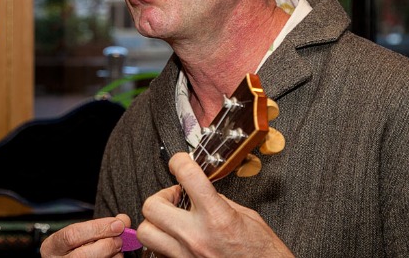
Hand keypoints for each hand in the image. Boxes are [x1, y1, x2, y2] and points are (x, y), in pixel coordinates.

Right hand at [40, 214, 130, 257]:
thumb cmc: (75, 247)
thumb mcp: (81, 234)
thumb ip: (100, 226)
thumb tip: (122, 220)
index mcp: (52, 247)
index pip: (72, 235)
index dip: (97, 228)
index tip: (117, 224)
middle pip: (82, 255)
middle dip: (106, 245)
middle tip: (119, 239)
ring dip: (112, 256)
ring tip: (118, 249)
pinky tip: (114, 257)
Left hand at [137, 152, 292, 256]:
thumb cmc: (263, 253)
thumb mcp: (248, 218)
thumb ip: (220, 202)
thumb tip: (201, 192)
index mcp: (217, 217)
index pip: (188, 176)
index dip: (179, 161)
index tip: (178, 162)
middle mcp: (197, 237)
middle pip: (151, 206)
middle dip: (160, 196)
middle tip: (175, 197)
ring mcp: (186, 255)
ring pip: (145, 232)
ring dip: (154, 221)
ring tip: (171, 219)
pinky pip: (157, 251)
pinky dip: (162, 242)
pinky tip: (177, 238)